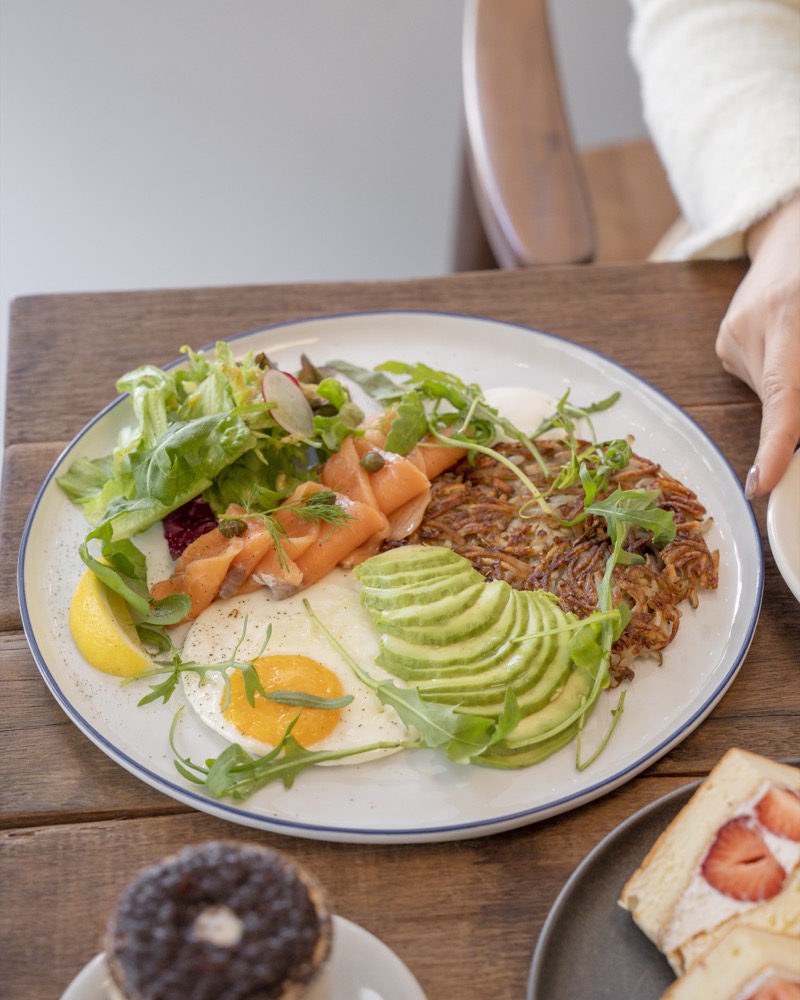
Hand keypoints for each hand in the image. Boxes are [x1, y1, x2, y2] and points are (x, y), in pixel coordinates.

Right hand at [715, 193, 799, 497]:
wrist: (792, 228)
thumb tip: (798, 423)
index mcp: (790, 314)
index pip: (783, 393)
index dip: (775, 443)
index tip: (763, 483)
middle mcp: (754, 326)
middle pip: (784, 399)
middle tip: (798, 392)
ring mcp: (732, 335)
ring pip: (772, 393)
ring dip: (793, 388)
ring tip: (798, 339)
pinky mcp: (724, 342)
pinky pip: (759, 378)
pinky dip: (780, 376)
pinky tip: (786, 342)